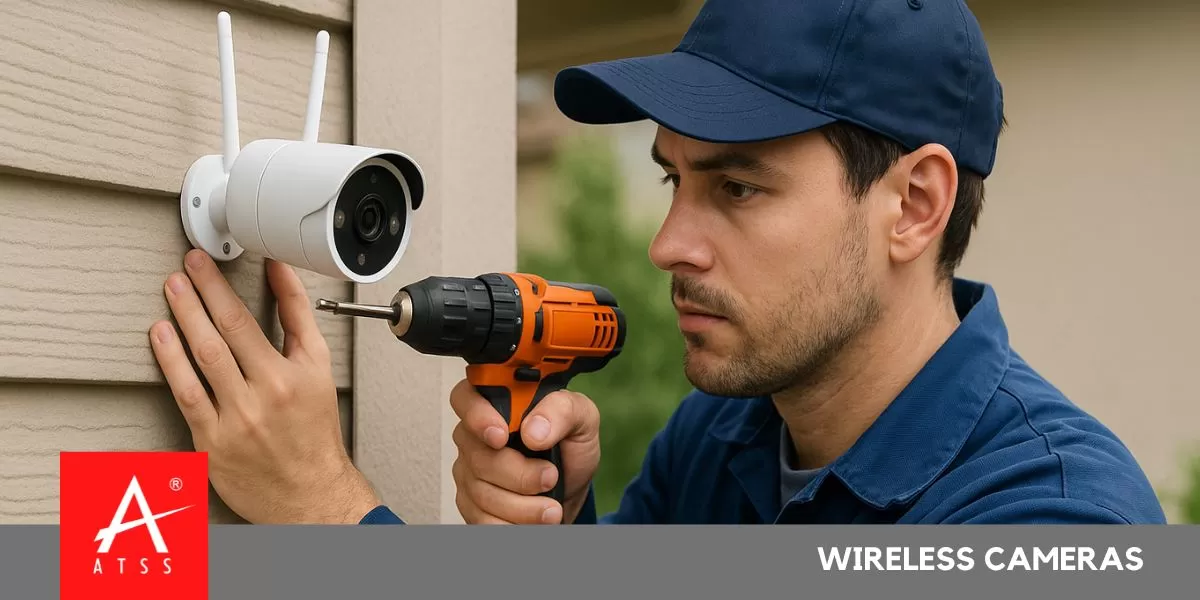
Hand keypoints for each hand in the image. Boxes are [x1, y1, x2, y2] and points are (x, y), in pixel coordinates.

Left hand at [149, 249, 380, 523]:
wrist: (309, 491)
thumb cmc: (314, 429)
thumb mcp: (318, 367)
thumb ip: (297, 316)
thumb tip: (278, 272)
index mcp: (288, 377)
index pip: (244, 321)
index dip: (218, 287)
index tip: (204, 263)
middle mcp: (261, 399)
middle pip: (218, 337)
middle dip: (195, 297)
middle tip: (181, 270)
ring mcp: (233, 423)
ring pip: (199, 364)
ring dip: (180, 324)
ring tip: (170, 296)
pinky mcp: (210, 444)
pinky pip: (185, 398)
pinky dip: (170, 365)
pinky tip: (162, 339)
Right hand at [449, 378, 599, 523]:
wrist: (569, 491)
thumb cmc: (569, 448)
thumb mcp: (581, 419)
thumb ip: (562, 410)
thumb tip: (534, 429)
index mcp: (495, 404)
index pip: (465, 398)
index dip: (478, 416)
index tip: (502, 436)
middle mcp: (474, 436)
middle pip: (478, 456)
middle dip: (519, 474)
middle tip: (550, 477)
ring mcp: (468, 471)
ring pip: (483, 493)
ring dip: (524, 506)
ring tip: (551, 508)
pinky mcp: (470, 504)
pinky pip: (482, 520)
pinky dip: (513, 524)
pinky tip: (534, 521)